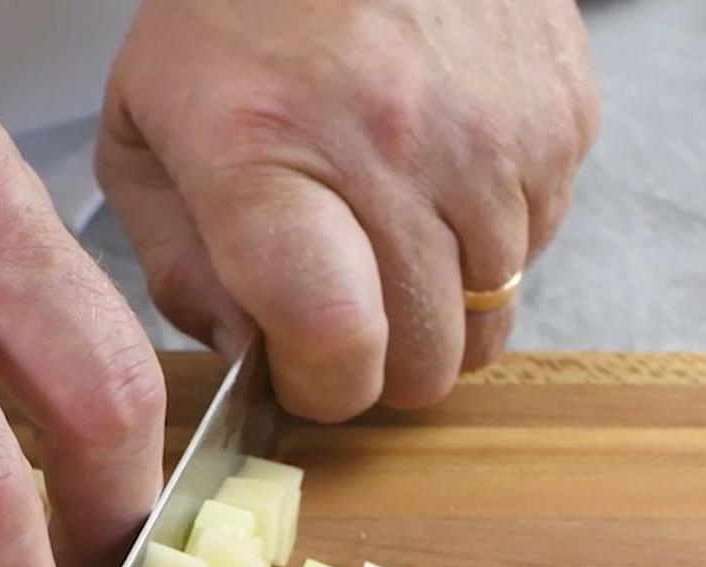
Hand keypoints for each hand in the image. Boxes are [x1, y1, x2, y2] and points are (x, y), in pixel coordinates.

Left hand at [98, 0, 597, 419]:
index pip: (337, 342)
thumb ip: (179, 267)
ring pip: (492, 314)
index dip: (322, 389)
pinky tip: (438, 174)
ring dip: (441, 302)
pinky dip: (491, 235)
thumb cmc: (235, 12)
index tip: (300, 371)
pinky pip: (540, 240)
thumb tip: (248, 356)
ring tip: (387, 227)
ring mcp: (491, 131)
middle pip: (427, 358)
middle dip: (381, 363)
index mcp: (266, 153)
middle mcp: (391, 145)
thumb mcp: (144, 133)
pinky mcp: (560, 113)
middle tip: (343, 310)